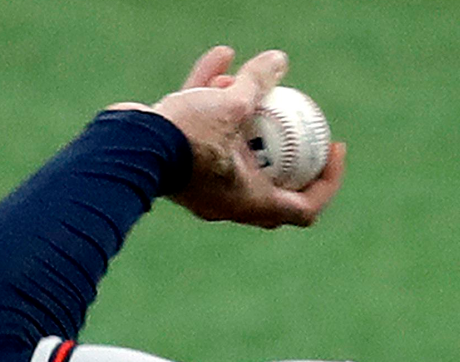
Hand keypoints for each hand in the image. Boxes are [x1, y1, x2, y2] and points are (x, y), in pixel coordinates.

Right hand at [109, 46, 345, 227]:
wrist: (125, 146)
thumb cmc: (187, 138)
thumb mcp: (232, 106)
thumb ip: (258, 84)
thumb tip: (279, 60)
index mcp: (252, 203)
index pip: (306, 207)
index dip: (328, 181)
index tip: (334, 149)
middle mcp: (229, 201)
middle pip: (274, 179)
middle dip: (288, 147)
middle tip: (300, 120)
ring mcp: (203, 184)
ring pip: (234, 147)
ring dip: (245, 111)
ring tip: (247, 75)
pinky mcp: (178, 162)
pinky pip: (204, 130)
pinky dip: (213, 98)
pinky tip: (221, 56)